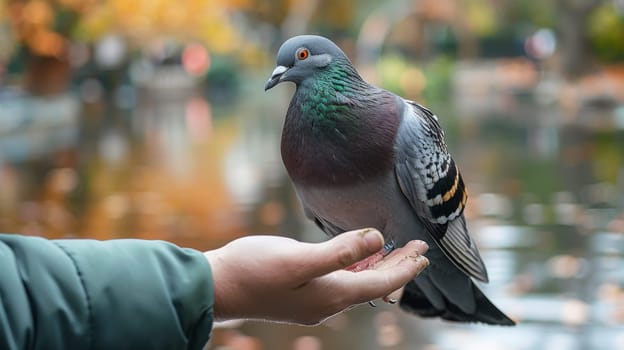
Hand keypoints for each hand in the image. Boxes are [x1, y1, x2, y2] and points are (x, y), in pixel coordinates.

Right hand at [204, 228, 428, 324]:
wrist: (216, 288)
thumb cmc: (253, 270)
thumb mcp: (297, 259)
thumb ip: (340, 251)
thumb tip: (376, 240)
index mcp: (331, 294)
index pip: (380, 283)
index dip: (405, 269)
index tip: (424, 254)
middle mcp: (327, 302)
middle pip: (373, 284)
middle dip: (398, 266)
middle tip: (420, 249)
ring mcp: (313, 300)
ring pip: (358, 282)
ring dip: (379, 266)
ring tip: (397, 252)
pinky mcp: (301, 292)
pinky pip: (341, 281)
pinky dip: (356, 268)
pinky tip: (357, 259)